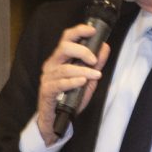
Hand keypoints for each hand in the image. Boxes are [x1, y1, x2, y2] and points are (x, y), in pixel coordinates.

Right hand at [33, 22, 111, 139]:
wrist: (56, 120)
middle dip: (82, 51)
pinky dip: (72, 82)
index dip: (79, 31)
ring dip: (83, 71)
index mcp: (60, 58)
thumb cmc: (70, 98)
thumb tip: (104, 47)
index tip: (93, 31)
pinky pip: (59, 83)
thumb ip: (96, 64)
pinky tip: (82, 82)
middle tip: (94, 60)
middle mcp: (52, 65)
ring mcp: (48, 78)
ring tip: (95, 75)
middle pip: (64, 48)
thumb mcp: (88, 79)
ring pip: (65, 68)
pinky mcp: (46, 91)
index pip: (67, 38)